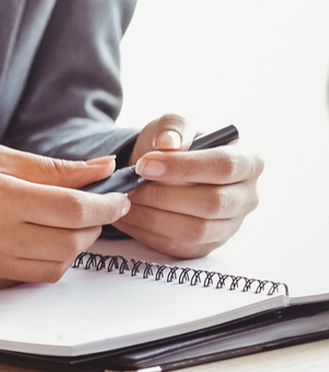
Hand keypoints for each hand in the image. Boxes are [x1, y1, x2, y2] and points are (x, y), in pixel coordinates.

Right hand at [0, 144, 131, 289]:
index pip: (73, 209)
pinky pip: (27, 279)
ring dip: (70, 247)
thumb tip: (100, 169)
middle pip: (71, 242)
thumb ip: (49, 168)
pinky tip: (32, 241)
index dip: (106, 205)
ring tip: (62, 226)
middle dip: (92, 226)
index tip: (118, 197)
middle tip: (90, 208)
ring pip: (55, 268)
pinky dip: (41, 262)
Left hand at [115, 113, 263, 258]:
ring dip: (153, 216)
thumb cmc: (172, 144)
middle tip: (130, 186)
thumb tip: (169, 143)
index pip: (224, 166)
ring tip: (124, 200)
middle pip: (213, 203)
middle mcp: (246, 197)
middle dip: (164, 195)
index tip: (145, 164)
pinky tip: (125, 216)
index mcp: (247, 161)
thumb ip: (173, 127)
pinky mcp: (206, 245)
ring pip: (196, 230)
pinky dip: (147, 232)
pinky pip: (179, 246)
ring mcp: (229, 226)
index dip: (184, 167)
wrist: (159, 169)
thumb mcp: (171, 126)